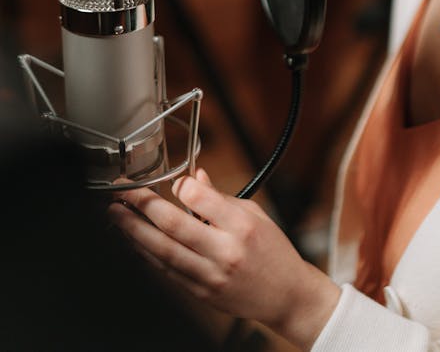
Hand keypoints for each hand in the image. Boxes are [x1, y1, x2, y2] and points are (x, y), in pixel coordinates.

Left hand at [109, 169, 339, 350]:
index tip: (170, 181)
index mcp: (241, 225)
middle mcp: (224, 251)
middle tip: (122, 193)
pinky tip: (135, 241)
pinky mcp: (200, 293)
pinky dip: (147, 254)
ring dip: (134, 231)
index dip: (179, 186)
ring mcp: (210, 275)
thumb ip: (220, 198)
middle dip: (142, 206)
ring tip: (116, 214)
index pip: (200, 199)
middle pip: (173, 226)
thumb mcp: (254, 214)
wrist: (286, 296)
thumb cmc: (273, 252)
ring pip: (162, 251)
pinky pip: (167, 270)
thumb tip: (194, 179)